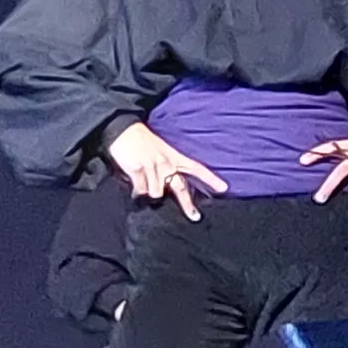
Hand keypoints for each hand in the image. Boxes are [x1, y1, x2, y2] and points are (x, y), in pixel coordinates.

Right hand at [107, 122, 224, 220]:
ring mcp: (153, 168)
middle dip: (187, 205)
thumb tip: (168, 186)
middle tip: (195, 217)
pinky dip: (138, 191)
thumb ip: (167, 166)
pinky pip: (141, 191)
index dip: (210, 179)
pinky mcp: (138, 170)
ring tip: (143, 181)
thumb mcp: (161, 149)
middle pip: (180, 188)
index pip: (197, 168)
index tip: (224, 188)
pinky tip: (135, 184)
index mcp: (175, 156)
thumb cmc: (142, 140)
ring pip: (156, 194)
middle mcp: (167, 163)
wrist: (123, 130)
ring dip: (149, 192)